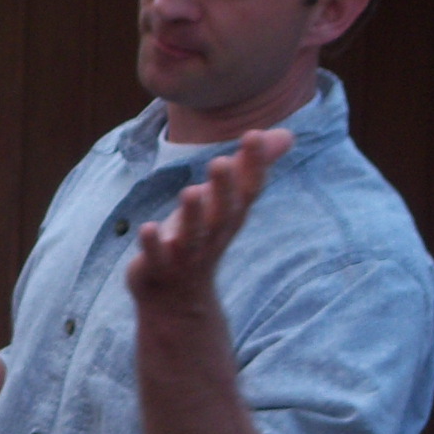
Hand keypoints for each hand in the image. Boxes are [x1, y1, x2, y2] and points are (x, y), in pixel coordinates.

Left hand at [125, 128, 290, 314]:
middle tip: (221, 161)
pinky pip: (155, 258)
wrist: (177, 299)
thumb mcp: (228, 203)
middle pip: (222, 213)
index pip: (247, 190)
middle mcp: (212, 237)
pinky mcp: (157, 269)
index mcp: (230, 217)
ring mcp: (185, 256)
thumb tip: (288, 134)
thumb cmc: (202, 239)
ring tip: (190, 192)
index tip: (253, 134)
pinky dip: (152, 244)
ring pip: (191, 236)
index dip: (253, 164)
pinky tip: (146, 228)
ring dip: (192, 215)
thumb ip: (250, 168)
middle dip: (223, 188)